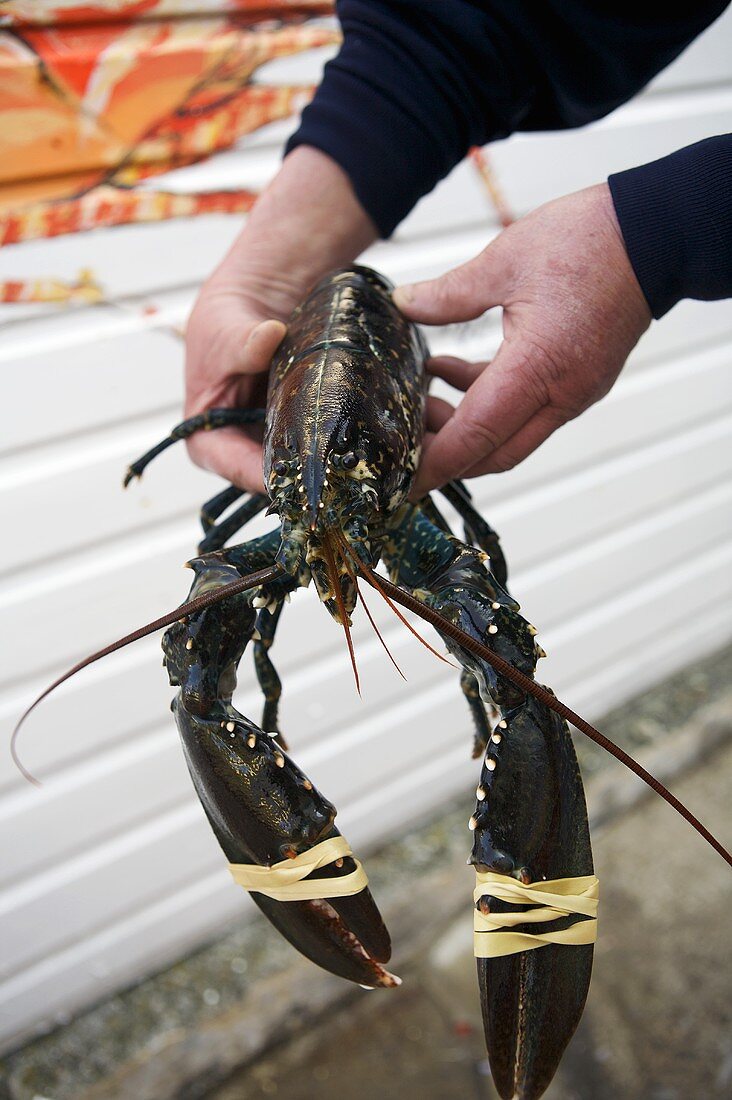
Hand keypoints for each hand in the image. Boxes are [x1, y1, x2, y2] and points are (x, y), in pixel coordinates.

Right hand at [185, 146, 376, 491]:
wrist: (263, 296)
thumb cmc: (229, 316)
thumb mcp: (228, 326)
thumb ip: (243, 340)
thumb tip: (267, 337)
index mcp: (207, 435)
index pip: (229, 465)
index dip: (257, 474)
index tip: (290, 477)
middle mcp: (240, 447)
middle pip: (266, 476)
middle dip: (298, 479)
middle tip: (332, 480)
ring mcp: (272, 442)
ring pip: (296, 467)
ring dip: (321, 467)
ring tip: (351, 468)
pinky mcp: (300, 432)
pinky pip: (317, 448)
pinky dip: (335, 448)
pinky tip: (360, 447)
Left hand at [393, 183, 651, 496]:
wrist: (653, 235)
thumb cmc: (588, 242)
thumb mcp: (505, 260)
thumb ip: (449, 294)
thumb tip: (405, 305)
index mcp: (538, 367)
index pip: (476, 436)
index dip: (434, 463)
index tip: (402, 482)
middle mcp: (561, 394)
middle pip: (494, 453)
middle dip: (446, 455)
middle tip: (402, 437)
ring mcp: (574, 392)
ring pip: (510, 435)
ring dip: (465, 428)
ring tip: (421, 397)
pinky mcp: (578, 381)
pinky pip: (527, 410)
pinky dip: (487, 402)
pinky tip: (449, 370)